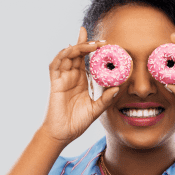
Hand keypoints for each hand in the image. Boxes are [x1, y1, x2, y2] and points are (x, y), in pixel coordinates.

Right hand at [41, 27, 119, 144]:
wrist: (63, 134)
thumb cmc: (77, 122)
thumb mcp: (96, 109)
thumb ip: (106, 99)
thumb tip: (119, 88)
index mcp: (81, 80)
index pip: (86, 58)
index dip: (91, 47)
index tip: (105, 41)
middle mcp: (71, 76)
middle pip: (76, 53)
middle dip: (86, 43)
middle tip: (101, 41)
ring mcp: (62, 79)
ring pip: (67, 56)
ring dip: (77, 48)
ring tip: (91, 45)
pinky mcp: (55, 83)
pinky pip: (55, 66)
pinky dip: (61, 56)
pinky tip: (70, 51)